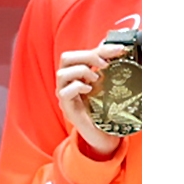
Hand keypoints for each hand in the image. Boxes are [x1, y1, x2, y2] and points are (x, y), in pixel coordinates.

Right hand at [56, 43, 126, 157]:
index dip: (100, 48)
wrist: (102, 134)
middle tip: (105, 65)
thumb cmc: (103, 109)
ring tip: (96, 79)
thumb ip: (109, 68)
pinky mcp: (66, 107)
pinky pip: (64, 92)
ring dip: (82, 71)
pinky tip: (90, 90)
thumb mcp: (107, 84)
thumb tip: (121, 50)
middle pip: (66, 58)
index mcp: (76, 73)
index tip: (119, 49)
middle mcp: (67, 81)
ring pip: (62, 73)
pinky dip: (78, 87)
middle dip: (88, 56)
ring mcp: (64, 93)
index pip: (81, 53)